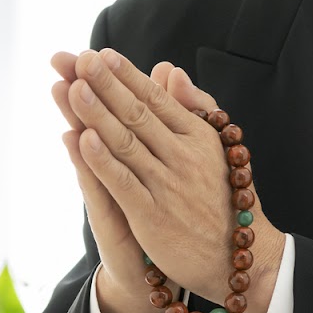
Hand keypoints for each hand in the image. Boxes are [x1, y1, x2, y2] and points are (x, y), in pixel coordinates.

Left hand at [67, 48, 284, 312]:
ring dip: (97, 114)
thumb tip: (169, 69)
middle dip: (105, 84)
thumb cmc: (221, 200)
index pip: (156, 98)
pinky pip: (124, 183)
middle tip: (77, 59)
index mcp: (198, 136)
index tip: (100, 53)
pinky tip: (82, 140)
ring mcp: (167, 185)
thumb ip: (193, 107)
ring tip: (74, 88)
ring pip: (126, 143)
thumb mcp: (215, 147)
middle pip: (137, 113)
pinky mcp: (153, 216)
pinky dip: (103, 161)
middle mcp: (183, 156)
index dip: (126, 75)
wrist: (238, 259)